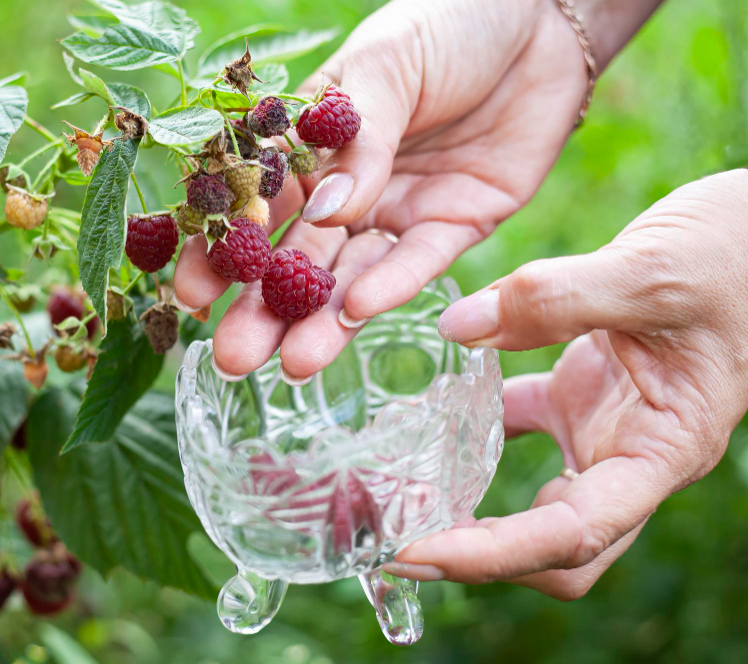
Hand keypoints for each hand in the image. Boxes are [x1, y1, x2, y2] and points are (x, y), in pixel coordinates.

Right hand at [174, 0, 591, 380]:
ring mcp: (397, 210)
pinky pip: (418, 263)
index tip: (191, 292)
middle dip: (264, 309)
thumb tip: (322, 212)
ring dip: (321, 320)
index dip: (222, 249)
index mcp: (310, 142)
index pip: (255, 204)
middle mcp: (347, 187)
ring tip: (291, 365)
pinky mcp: (454, 224)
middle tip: (232, 358)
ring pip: (351, 276)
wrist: (540, 17)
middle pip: (296, 257)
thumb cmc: (448, 21)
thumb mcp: (384, 63)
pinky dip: (390, 286)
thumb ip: (354, 137)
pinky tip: (357, 314)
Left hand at [385, 170, 747, 599]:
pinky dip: (468, 428)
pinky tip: (422, 409)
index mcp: (662, 451)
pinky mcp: (582, 393)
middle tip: (391, 540)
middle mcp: (630, 455)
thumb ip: (556, 298)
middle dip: (475, 556)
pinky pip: (515, 425)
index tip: (418, 554)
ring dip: (468, 503)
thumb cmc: (734, 254)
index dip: (495, 557)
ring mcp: (604, 428)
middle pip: (550, 545)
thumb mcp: (651, 270)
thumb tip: (456, 328)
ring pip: (531, 498)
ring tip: (392, 493)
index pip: (575, 535)